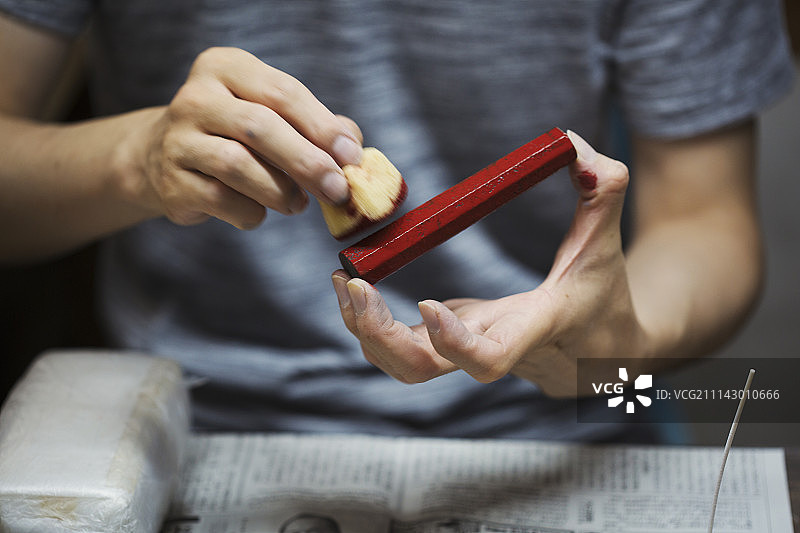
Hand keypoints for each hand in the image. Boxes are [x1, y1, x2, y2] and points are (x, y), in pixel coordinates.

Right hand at [122, 47, 362, 228]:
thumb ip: (316, 127)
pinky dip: (251, 212)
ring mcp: (178, 139)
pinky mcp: (171, 181)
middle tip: (337, 189)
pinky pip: (221, 200)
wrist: (163, 159)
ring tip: (297, 204)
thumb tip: (353, 149)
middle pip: (259, 127)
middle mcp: (196, 97)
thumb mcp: (273, 116)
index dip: (321, 126)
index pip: (282, 92)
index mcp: (225, 68)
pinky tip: (260, 212)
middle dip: (306, 161)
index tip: (351, 155)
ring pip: (237, 165)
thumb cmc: (236, 135)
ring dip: (279, 191)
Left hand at [331, 131, 651, 396]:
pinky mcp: (448, 345)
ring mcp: (464, 352)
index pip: (489, 357)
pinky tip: (354, 288)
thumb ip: (604, 189)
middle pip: (422, 368)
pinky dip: (370, 326)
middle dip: (379, 335)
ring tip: (343, 282)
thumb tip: (570, 143)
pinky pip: (400, 348)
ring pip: (402, 366)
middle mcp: (490, 347)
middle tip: (353, 285)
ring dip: (364, 331)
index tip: (427, 305)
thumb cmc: (602, 296)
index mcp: (530, 330)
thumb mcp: (609, 240)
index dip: (455, 343)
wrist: (597, 351)